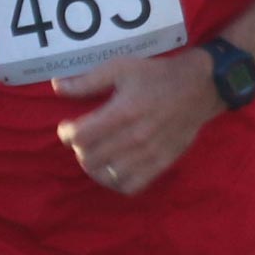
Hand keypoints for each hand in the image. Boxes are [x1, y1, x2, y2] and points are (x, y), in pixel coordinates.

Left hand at [54, 49, 217, 194]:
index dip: (66, 134)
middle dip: (79, 149)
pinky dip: (115, 181)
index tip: (68, 127)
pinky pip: (130, 186)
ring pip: (107, 175)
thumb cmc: (156, 75)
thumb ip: (87, 81)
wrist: (198, 87)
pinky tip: (113, 168)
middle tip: (84, 139)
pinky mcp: (161, 164)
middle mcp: (134, 137)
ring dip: (94, 166)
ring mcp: (149, 154)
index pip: (80, 136)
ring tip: (96, 153)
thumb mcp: (121, 68)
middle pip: (89, 158)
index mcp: (122, 111)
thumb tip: (56, 87)